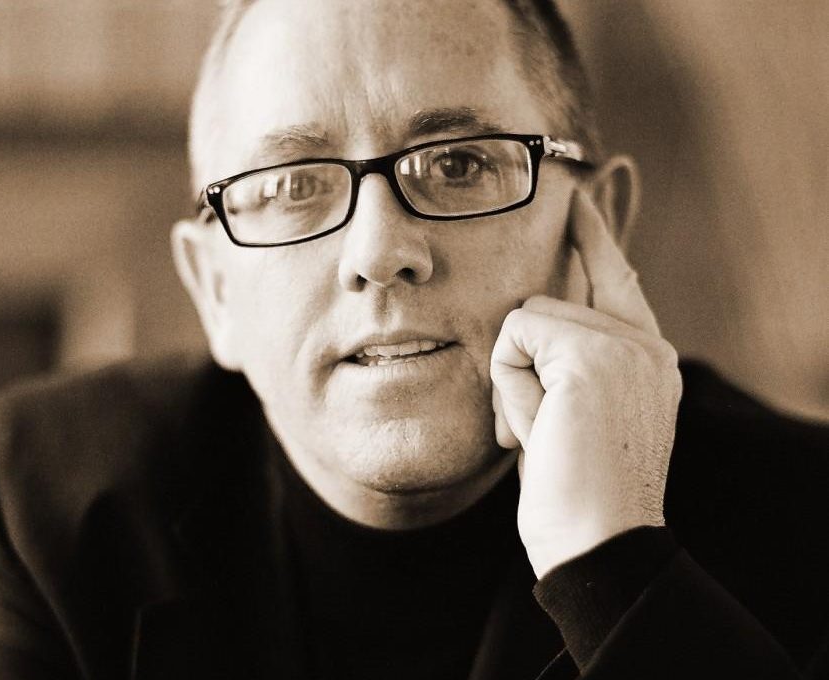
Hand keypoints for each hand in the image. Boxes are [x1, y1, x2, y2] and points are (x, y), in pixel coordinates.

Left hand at [490, 191, 681, 578]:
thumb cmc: (575, 491)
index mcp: (647, 358)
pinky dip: (510, 384)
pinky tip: (538, 430)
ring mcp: (626, 345)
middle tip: (546, 432)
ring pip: (526, 319)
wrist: (596, 544)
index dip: (594, 236)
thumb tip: (525, 321)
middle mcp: (646, 344)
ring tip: (545, 435)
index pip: (616, 278)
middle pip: (546, 304)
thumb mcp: (571, 416)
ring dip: (516, 383)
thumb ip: (565, 363)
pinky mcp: (593, 354)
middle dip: (523, 368)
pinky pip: (515, 334)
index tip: (577, 196)